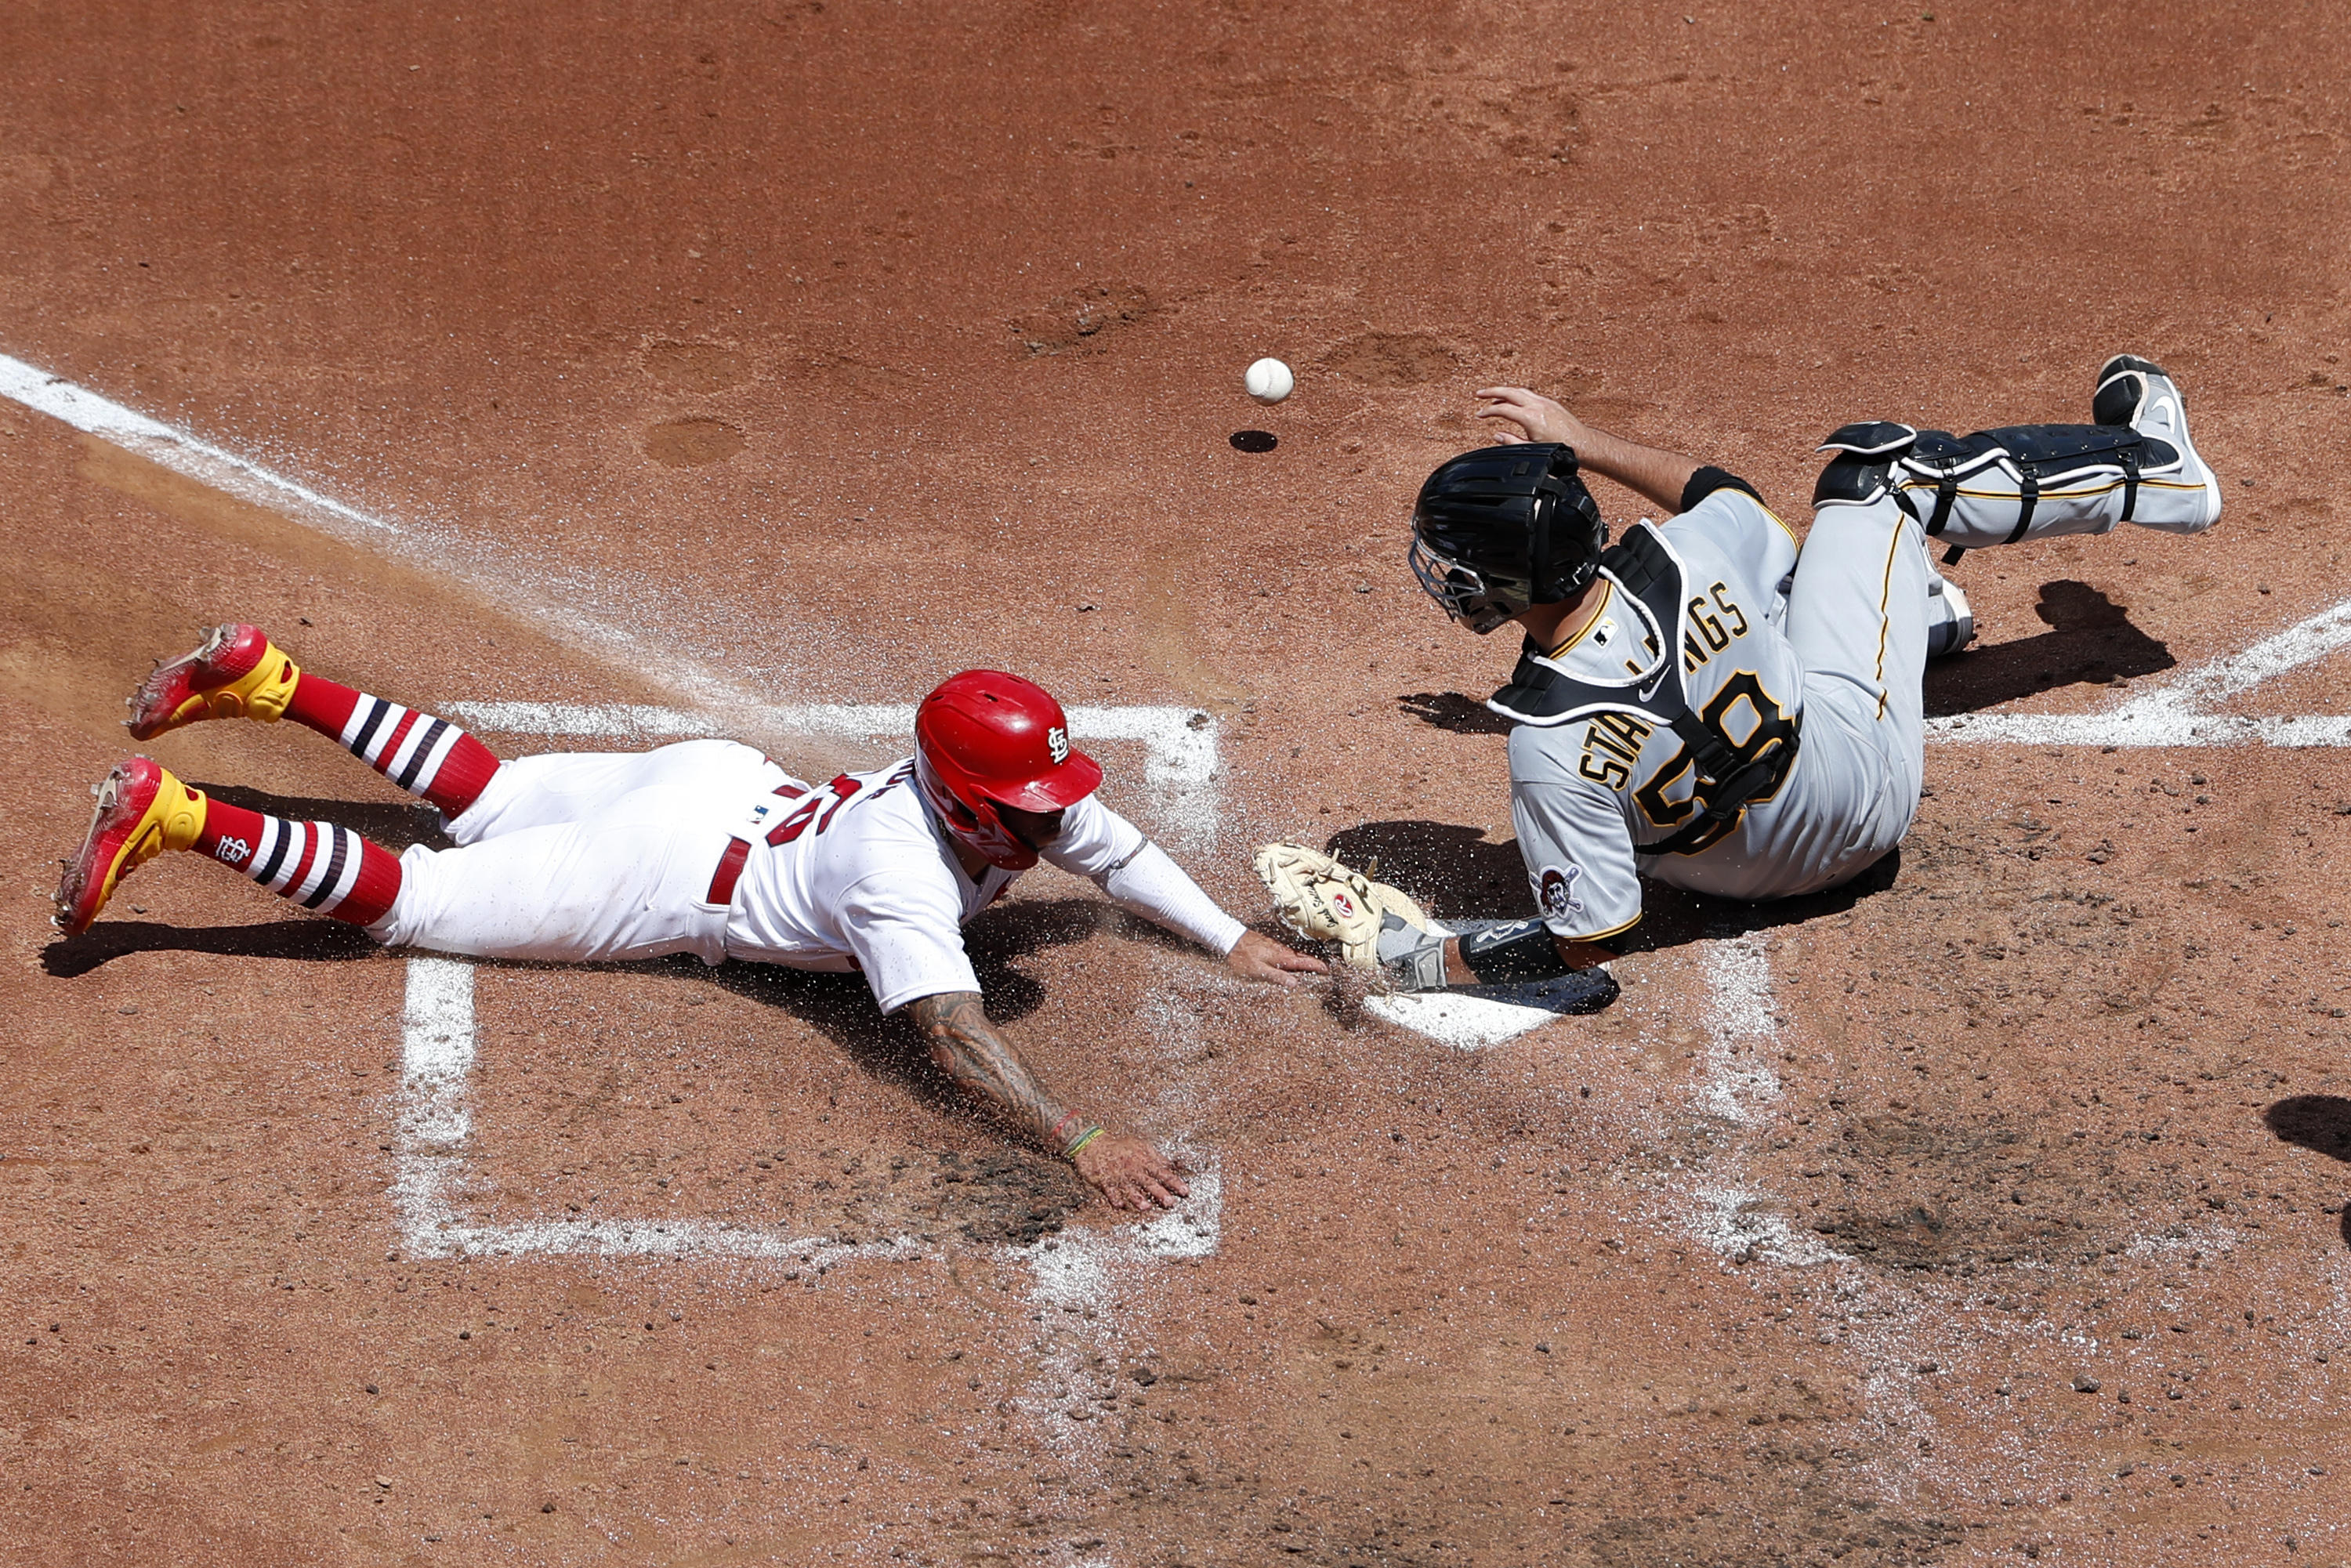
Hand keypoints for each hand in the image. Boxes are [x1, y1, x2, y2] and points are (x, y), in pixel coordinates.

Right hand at [1072, 1132, 1190, 1209]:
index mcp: (1144, 1161)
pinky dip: (1114, 1197)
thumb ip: (1160, 1158)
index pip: (1162, 1172)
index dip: (1174, 1182)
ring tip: (1146, 1206)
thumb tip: (1179, 1164)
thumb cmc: (1121, 1148)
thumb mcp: (1142, 1147)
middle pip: (1148, 1182)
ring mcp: (1118, 1175)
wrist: (1094, 1144)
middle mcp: (1133, 1169)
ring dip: (1137, 1198)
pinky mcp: (1104, 1180)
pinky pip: (1109, 1190)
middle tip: (1170, 1202)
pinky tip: (1119, 1205)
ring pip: (1129, 1188)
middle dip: (1159, 1192)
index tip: (1185, 1191)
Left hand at [1226, 929, 1327, 985]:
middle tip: (1326, 969)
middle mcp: (1282, 950)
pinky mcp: (1270, 945)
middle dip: (1315, 963)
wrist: (1230, 938)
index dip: (1317, 967)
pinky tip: (1295, 960)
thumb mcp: (1259, 971)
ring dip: (1307, 959)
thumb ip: (1277, 977)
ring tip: (1315, 966)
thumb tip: (1295, 984)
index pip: (1305, 962)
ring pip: (1296, 954)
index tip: (1328, 971)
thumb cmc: (1242, 957)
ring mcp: (1276, 946)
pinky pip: (1289, 951)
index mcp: (1282, 957)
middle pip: (1303, 957)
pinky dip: (1297, 956)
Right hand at [1473, 385, 1592, 448]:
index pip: (1502, 409)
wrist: (1583, 444)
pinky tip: (1515, 400)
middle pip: (1509, 392)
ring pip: (1520, 391)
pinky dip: (1518, 395)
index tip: (1479, 415)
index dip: (1487, 412)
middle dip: (1491, 391)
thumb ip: (1511, 441)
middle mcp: (1537, 405)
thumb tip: (1497, 436)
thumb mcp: (1531, 448)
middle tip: (1478, 394)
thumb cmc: (1560, 448)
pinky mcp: (1551, 403)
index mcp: (1529, 417)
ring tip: (1494, 397)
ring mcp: (1545, 402)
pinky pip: (1530, 394)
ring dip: (1505, 392)